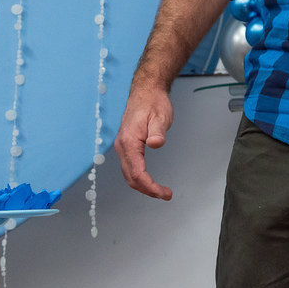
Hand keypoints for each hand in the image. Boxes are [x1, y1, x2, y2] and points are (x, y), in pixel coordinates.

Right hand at [115, 82, 175, 200]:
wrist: (146, 92)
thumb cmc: (154, 104)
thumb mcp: (160, 116)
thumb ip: (158, 131)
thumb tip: (156, 144)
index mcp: (129, 142)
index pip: (137, 172)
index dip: (150, 186)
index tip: (163, 193)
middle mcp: (122, 147)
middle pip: (131, 177)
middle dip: (147, 189)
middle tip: (165, 195)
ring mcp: (123, 147)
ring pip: (129, 174)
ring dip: (143, 185)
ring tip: (160, 191)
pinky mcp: (127, 146)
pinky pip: (130, 167)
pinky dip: (139, 177)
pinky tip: (149, 180)